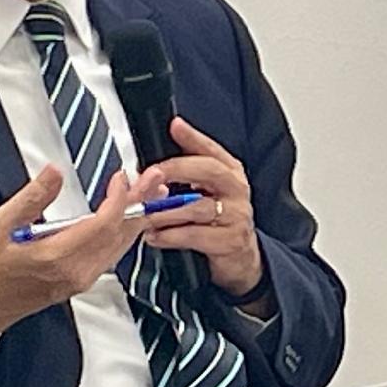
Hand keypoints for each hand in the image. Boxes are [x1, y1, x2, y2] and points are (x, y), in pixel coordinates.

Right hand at [0, 163, 144, 346]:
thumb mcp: (0, 226)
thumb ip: (31, 198)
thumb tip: (54, 173)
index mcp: (57, 257)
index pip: (102, 224)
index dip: (119, 199)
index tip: (122, 177)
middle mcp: (76, 271)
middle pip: (119, 234)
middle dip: (140, 204)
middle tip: (154, 179)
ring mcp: (81, 279)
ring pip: (120, 246)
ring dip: (136, 218)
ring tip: (149, 193)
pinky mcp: (81, 281)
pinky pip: (112, 255)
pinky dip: (124, 233)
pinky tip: (129, 220)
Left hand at [131, 116, 263, 297]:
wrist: (241, 259)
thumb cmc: (219, 220)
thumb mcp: (208, 191)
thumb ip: (189, 168)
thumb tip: (166, 142)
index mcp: (230, 173)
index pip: (212, 149)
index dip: (193, 137)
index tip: (175, 126)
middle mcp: (237, 190)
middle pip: (209, 171)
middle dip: (177, 169)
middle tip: (151, 173)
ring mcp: (236, 216)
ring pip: (197, 207)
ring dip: (165, 210)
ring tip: (145, 212)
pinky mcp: (230, 241)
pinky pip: (196, 235)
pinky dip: (171, 235)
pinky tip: (155, 236)